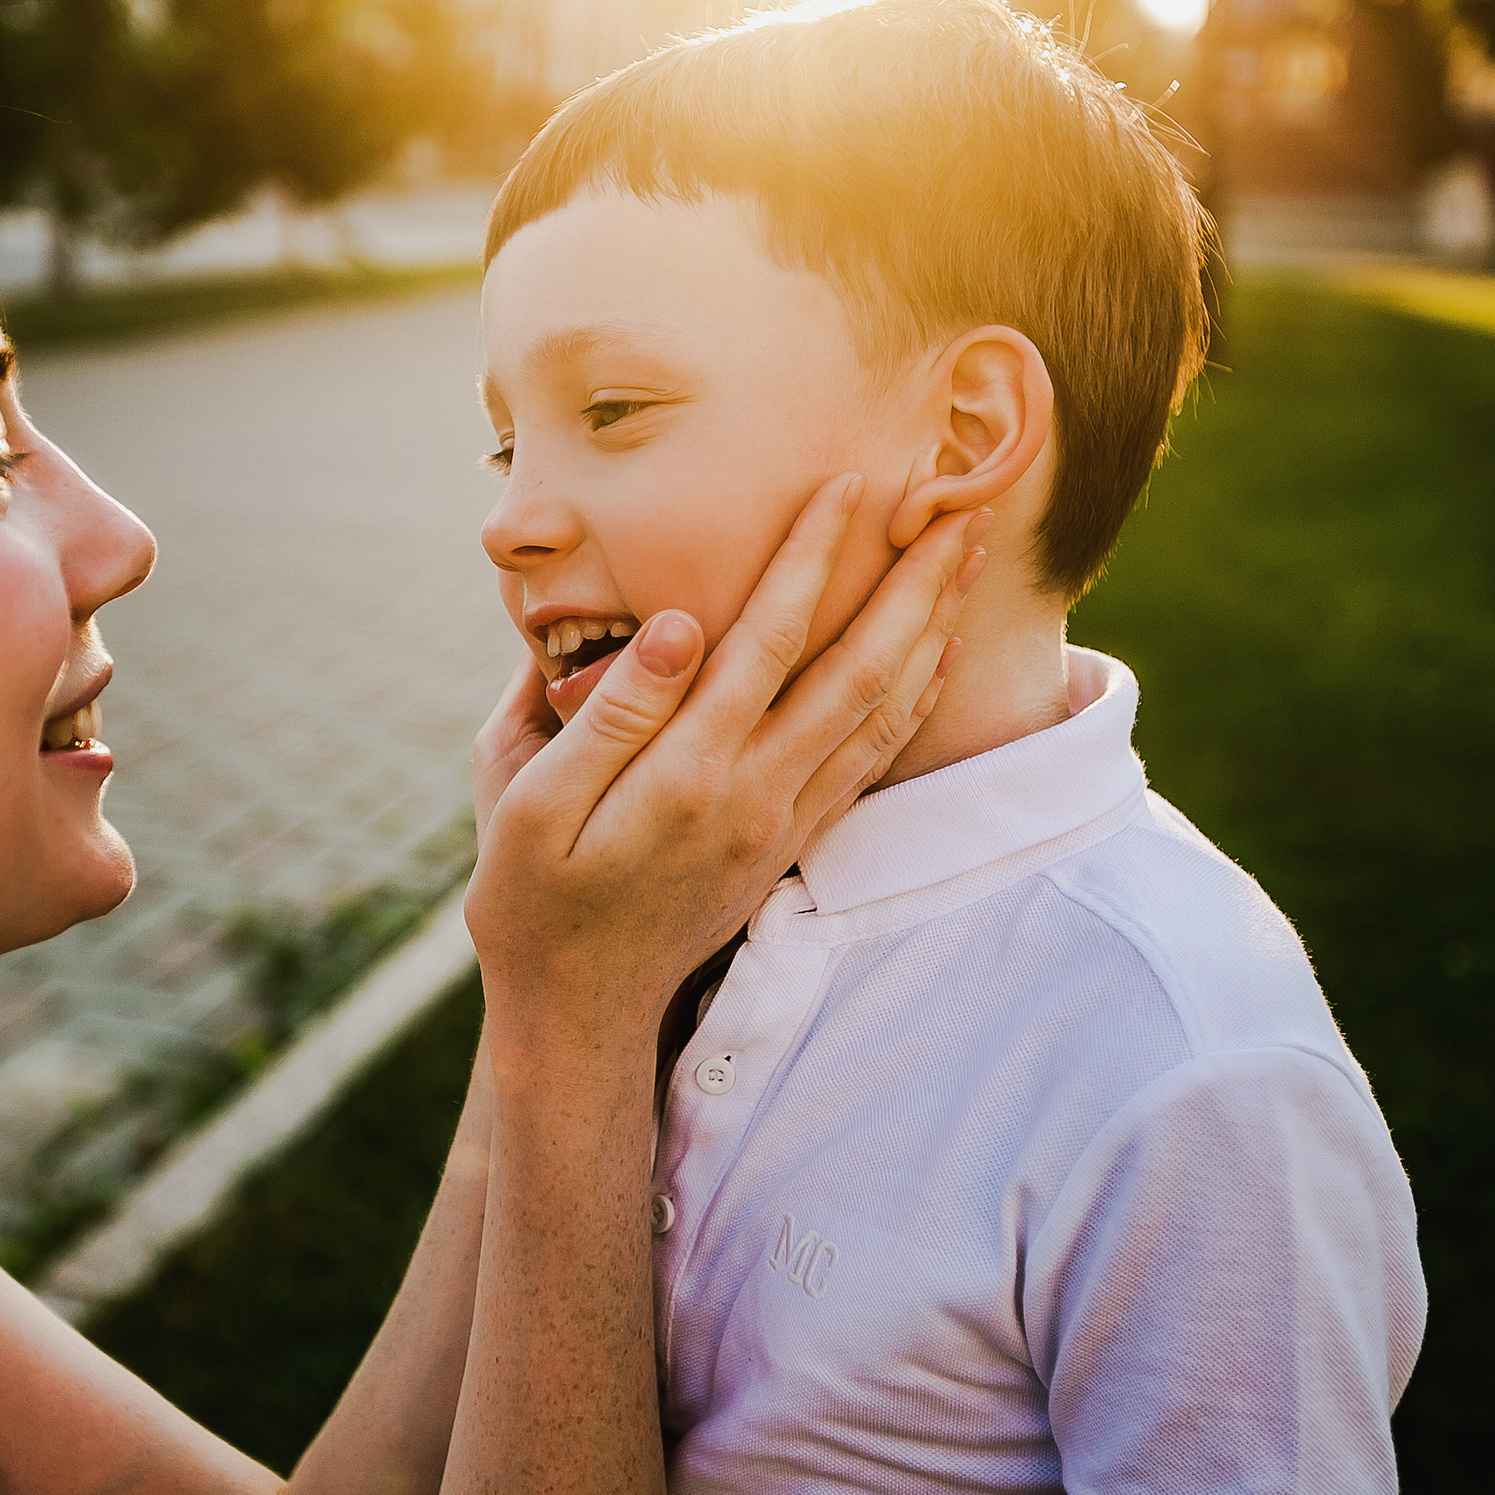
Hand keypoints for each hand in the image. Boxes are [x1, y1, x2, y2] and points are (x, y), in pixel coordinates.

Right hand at [464, 473, 988, 1076]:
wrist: (577, 1008)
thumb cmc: (530, 894)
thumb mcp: (528, 798)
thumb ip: (609, 712)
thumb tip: (677, 625)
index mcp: (685, 772)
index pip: (767, 639)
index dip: (814, 558)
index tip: (851, 486)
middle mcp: (753, 794)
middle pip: (858, 668)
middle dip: (913, 581)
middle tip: (960, 505)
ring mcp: (782, 822)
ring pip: (881, 711)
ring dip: (931, 628)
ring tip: (966, 558)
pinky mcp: (790, 844)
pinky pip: (872, 760)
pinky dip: (914, 700)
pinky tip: (937, 655)